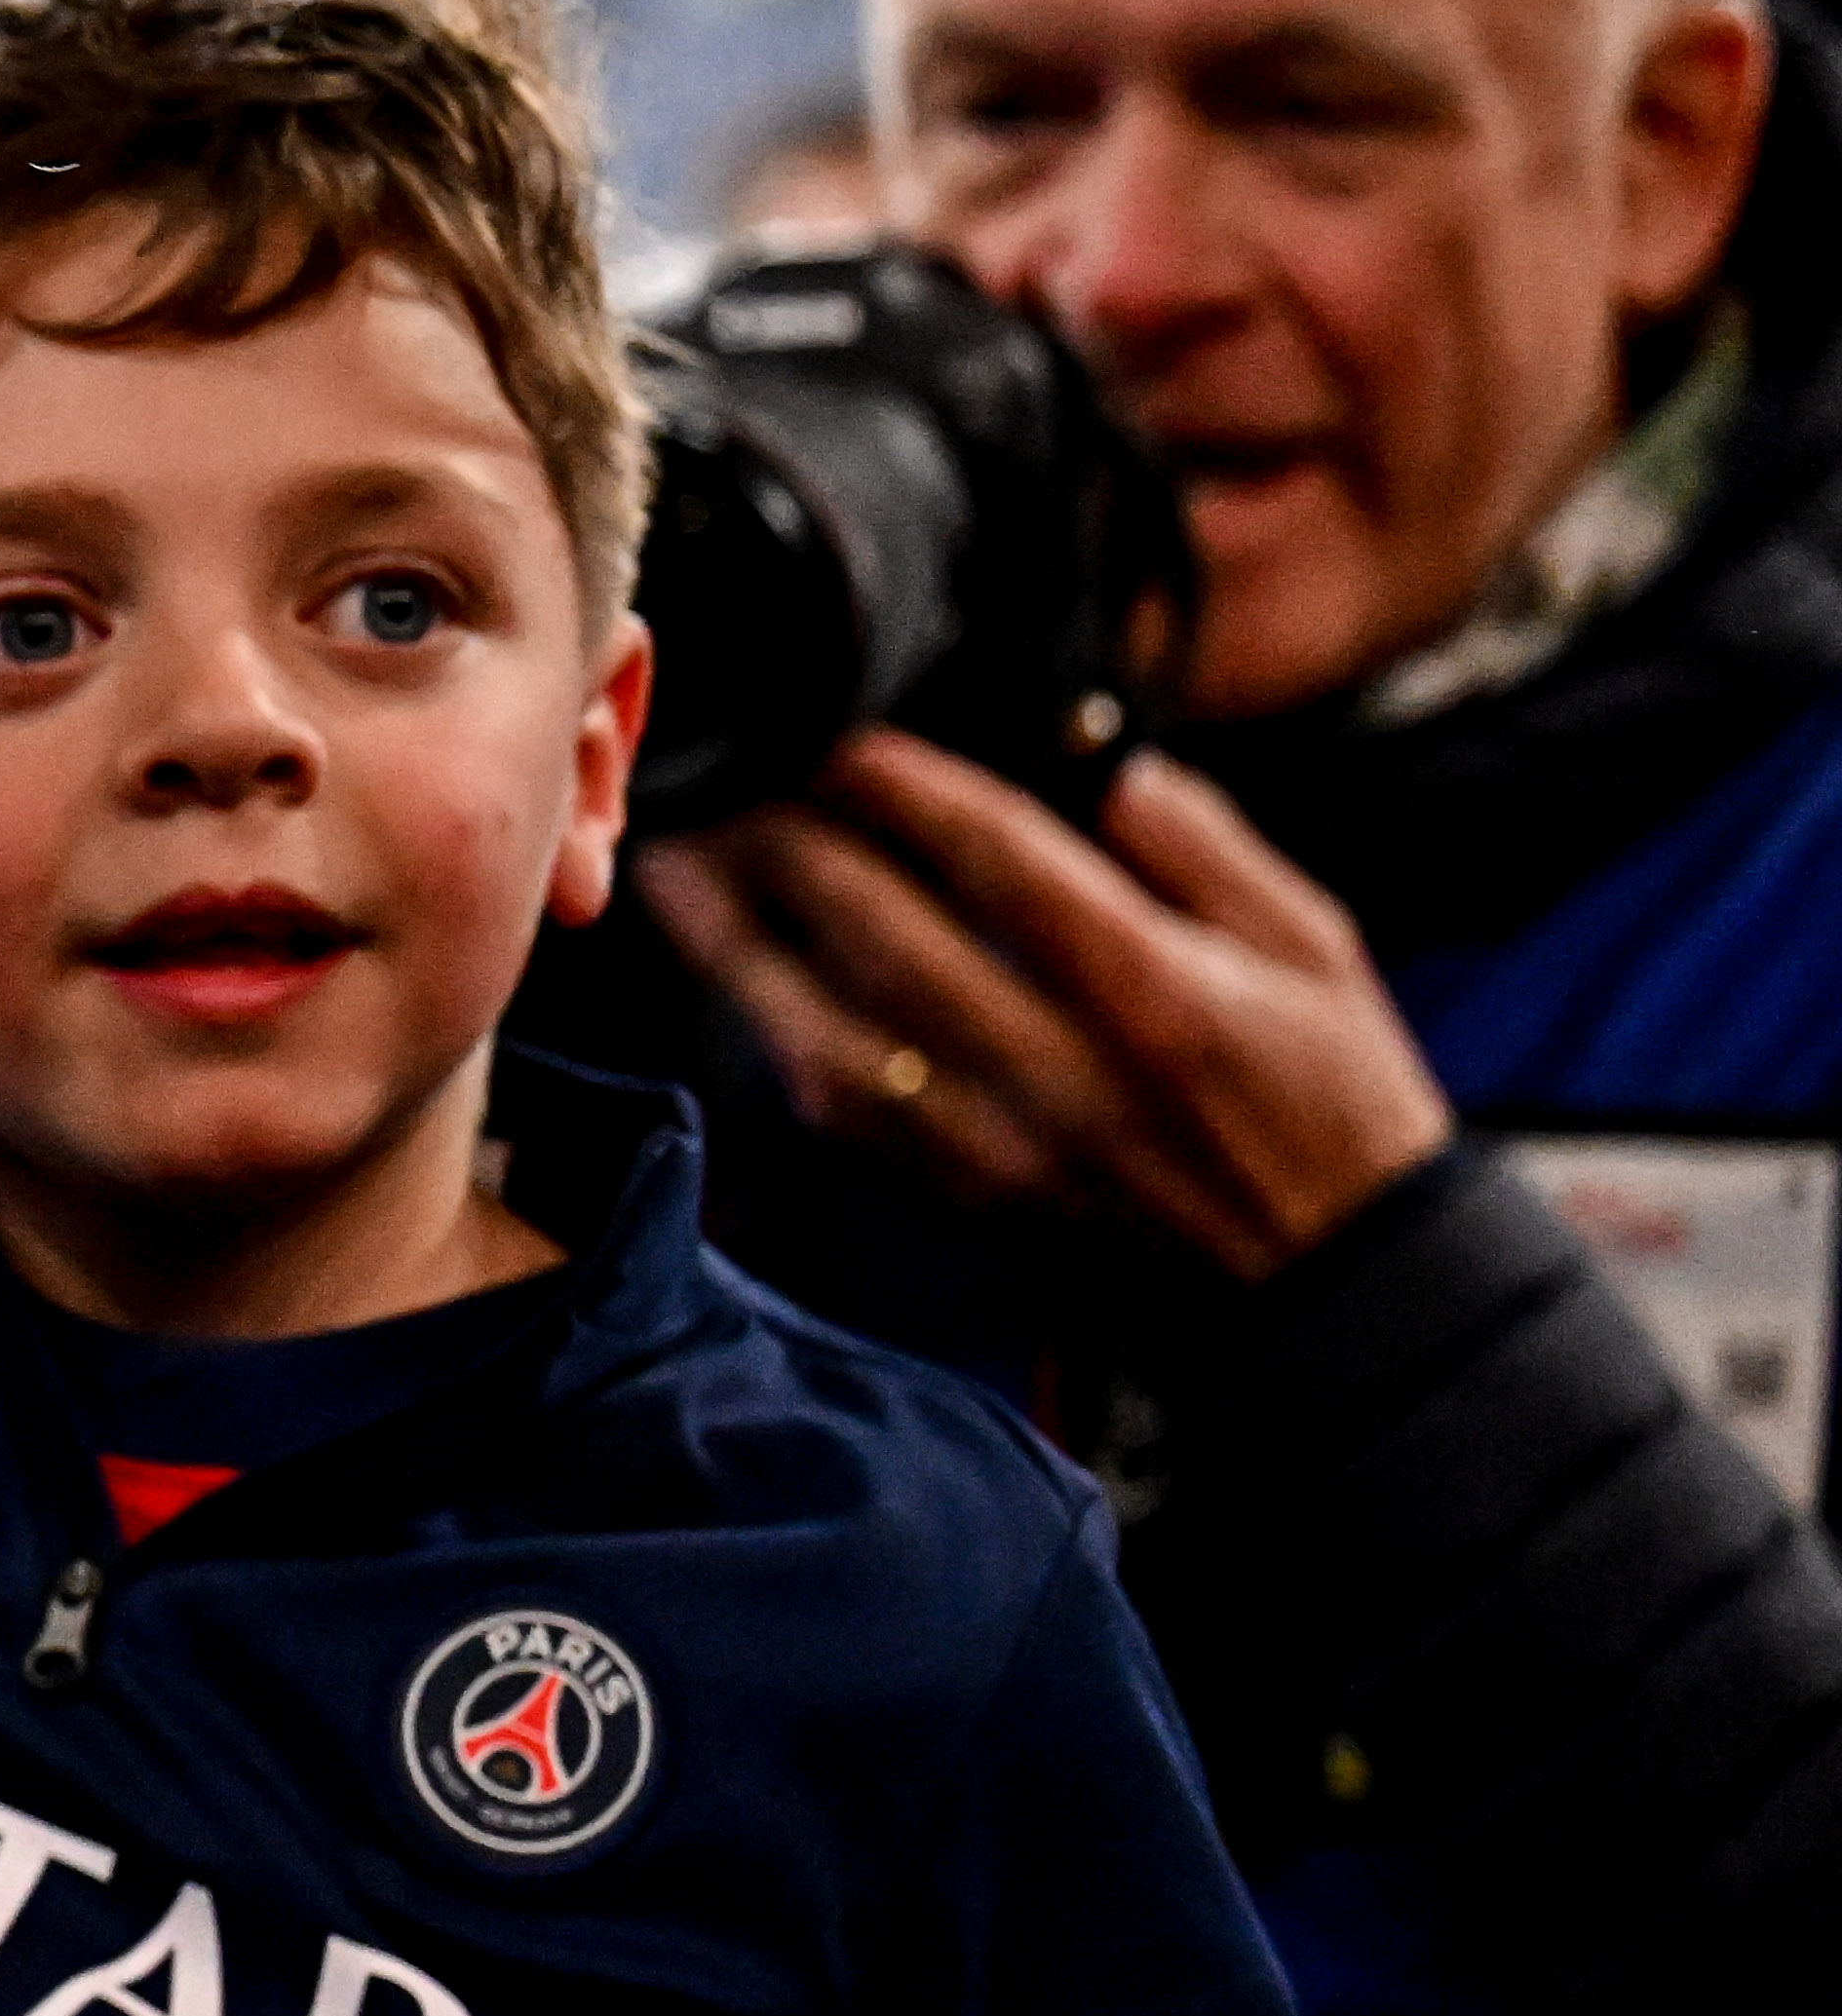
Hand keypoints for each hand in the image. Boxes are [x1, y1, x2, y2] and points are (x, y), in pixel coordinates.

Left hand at [634, 734, 1450, 1279]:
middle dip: (790, 850)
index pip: (1008, 869)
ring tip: (676, 861)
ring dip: (743, 945)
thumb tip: (1097, 760)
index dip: (908, 791)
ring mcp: (1008, 1146)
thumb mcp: (1314, 946)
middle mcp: (1067, 1075)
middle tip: (717, 771)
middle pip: (891, 945)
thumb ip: (1201, 844)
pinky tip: (732, 975)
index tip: (831, 728)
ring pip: (838, 1036)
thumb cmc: (1336, 1097)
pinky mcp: (974, 1197)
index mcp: (1162, 997)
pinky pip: (849, 1113)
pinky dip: (779, 1036)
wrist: (1338, 1287)